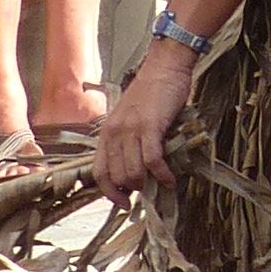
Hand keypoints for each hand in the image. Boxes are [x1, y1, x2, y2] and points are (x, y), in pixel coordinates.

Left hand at [97, 39, 200, 197]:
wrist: (164, 67)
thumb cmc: (152, 94)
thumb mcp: (130, 119)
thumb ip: (129, 143)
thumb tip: (137, 173)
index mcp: (106, 133)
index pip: (99, 173)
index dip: (110, 193)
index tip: (124, 204)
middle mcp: (114, 133)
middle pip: (118, 176)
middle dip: (134, 189)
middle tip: (150, 190)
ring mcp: (131, 129)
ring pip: (133, 172)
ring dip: (149, 184)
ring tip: (162, 183)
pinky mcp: (150, 126)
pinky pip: (152, 160)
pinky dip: (162, 174)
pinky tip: (171, 178)